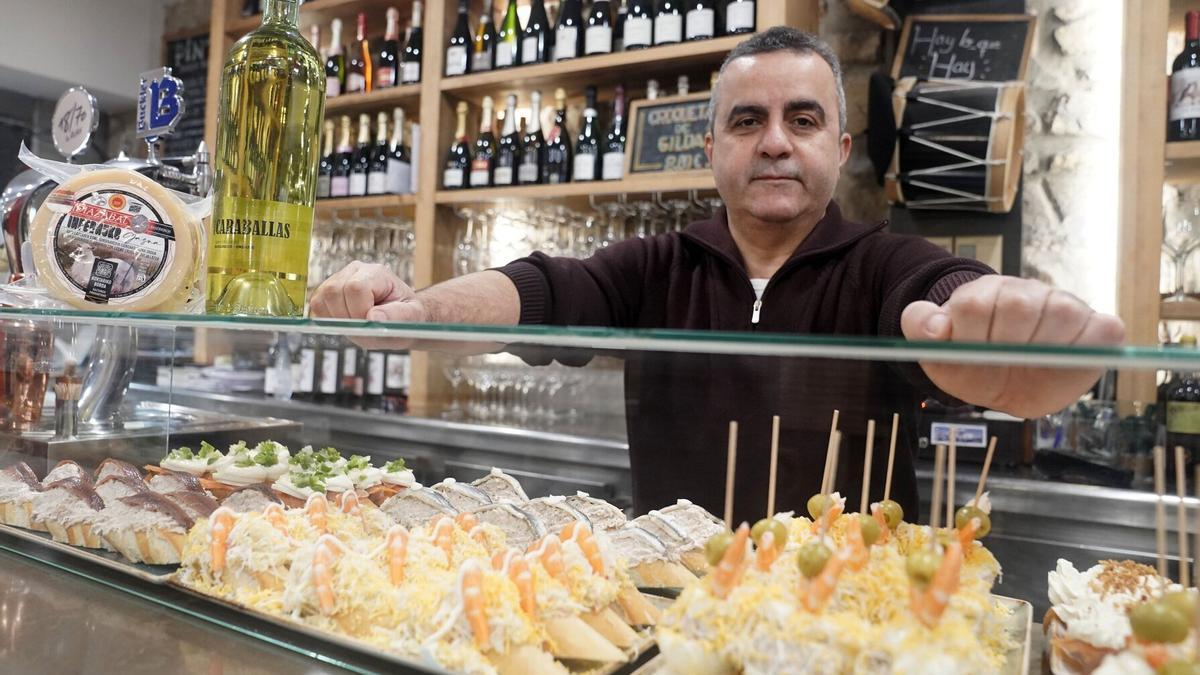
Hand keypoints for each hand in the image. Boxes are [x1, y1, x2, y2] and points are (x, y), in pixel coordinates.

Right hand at [310, 262, 425, 321]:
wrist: (400, 315)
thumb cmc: (406, 315)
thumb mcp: (412, 316)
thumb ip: (397, 316)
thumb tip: (373, 318)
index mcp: (377, 273)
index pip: (356, 288)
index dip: (359, 311)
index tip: (371, 323)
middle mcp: (355, 270)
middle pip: (334, 291)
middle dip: (347, 317)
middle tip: (364, 327)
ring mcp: (339, 278)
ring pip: (322, 297)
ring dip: (337, 319)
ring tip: (357, 324)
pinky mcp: (327, 290)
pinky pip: (317, 305)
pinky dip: (329, 319)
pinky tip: (347, 322)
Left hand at [900, 276, 1125, 418]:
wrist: (1005, 381)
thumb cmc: (972, 364)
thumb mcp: (939, 354)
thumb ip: (922, 331)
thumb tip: (937, 328)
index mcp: (983, 294)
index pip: (974, 303)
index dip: (969, 336)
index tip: (970, 355)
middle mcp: (1026, 292)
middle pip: (1017, 305)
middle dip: (1004, 347)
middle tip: (1001, 363)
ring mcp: (1065, 306)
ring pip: (1060, 313)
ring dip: (1042, 352)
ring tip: (1029, 364)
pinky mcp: (1098, 327)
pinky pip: (1103, 332)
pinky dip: (1086, 351)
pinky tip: (1065, 363)